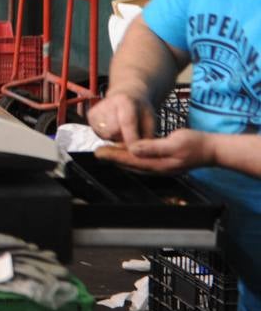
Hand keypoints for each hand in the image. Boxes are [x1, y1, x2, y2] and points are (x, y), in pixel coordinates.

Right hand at [86, 89, 156, 146]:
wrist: (125, 95)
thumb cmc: (140, 109)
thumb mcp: (150, 120)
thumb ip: (146, 136)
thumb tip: (139, 154)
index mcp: (125, 100)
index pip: (127, 123)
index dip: (132, 140)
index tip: (137, 152)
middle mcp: (107, 103)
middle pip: (113, 132)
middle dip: (123, 140)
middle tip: (132, 137)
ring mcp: (96, 110)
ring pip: (105, 136)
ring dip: (116, 139)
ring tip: (123, 131)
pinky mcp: (89, 116)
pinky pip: (99, 135)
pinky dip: (109, 136)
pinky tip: (114, 128)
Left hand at [95, 129, 217, 173]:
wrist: (212, 150)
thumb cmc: (195, 144)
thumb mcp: (175, 142)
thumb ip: (153, 147)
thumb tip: (133, 149)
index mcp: (158, 164)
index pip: (130, 160)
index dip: (114, 156)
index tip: (99, 152)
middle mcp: (157, 168)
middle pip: (130, 164)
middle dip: (113, 159)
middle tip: (97, 152)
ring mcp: (161, 167)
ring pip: (135, 164)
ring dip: (120, 159)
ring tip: (107, 153)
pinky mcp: (163, 164)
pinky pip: (142, 162)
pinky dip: (131, 158)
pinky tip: (127, 153)